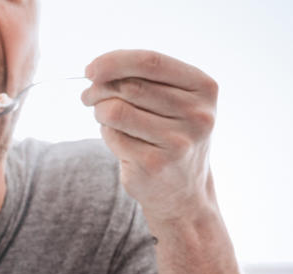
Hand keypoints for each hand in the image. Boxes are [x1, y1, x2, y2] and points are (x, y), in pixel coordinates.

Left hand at [81, 50, 218, 230]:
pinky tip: (116, 138)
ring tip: (101, 115)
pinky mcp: (153, 164)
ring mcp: (176, 142)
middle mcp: (196, 115)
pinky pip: (112, 136)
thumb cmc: (171, 136)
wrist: (183, 192)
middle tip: (88, 95)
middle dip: (100, 87)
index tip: (91, 69)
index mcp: (204, 89)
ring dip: (99, 110)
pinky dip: (106, 133)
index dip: (114, 61)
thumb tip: (97, 70)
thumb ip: (144, 80)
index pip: (151, 62)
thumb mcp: (174, 102)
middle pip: (130, 86)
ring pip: (116, 110)